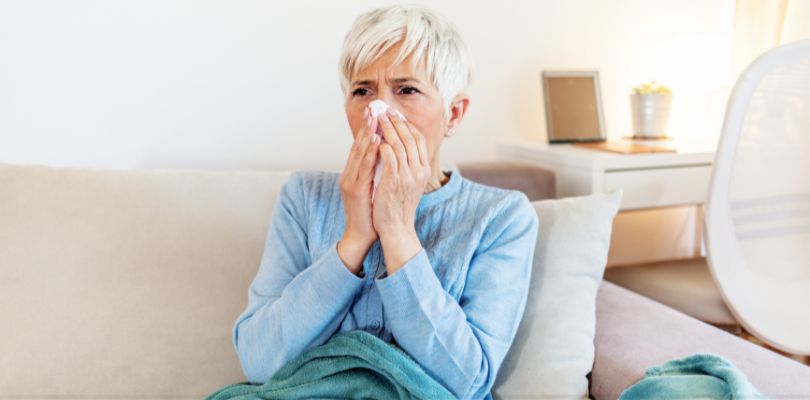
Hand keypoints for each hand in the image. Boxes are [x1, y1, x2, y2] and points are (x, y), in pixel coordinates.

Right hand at [337, 107, 380, 271]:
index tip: (376, 113)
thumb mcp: (373, 187)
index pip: (361, 147)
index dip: (368, 129)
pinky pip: (364, 168)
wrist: (360, 235)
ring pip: (359, 153)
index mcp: (354, 173)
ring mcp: (350, 181)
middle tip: (375, 108)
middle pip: (358, 145)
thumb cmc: (369, 213)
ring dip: (367, 134)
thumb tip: (385, 156)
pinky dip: (370, 153)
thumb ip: (375, 172)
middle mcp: (349, 174)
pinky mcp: (355, 190)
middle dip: (367, 126)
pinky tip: (377, 141)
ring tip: (375, 118)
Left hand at [372, 108, 430, 239]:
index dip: (407, 124)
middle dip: (396, 121)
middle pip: (409, 138)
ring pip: (398, 144)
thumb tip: (402, 146)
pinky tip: (375, 138)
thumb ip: (409, 165)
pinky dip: (382, 146)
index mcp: (424, 170)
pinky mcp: (393, 182)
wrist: (396, 228)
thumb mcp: (410, 182)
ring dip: (387, 128)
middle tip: (385, 109)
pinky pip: (389, 158)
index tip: (396, 114)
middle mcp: (419, 171)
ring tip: (378, 117)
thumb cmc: (399, 205)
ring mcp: (407, 176)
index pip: (419, 139)